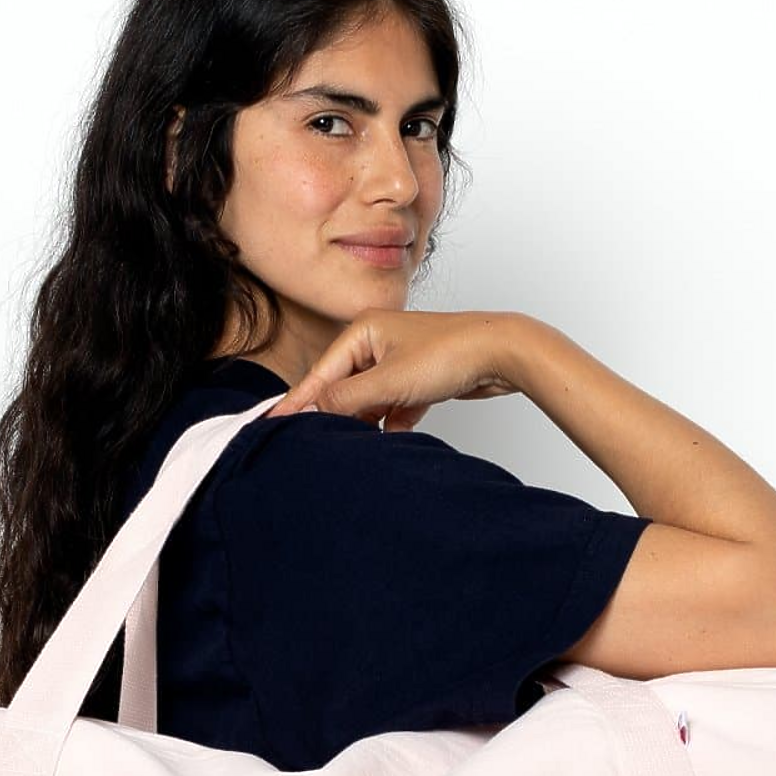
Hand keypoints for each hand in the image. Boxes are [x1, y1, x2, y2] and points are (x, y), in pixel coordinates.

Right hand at [265, 310, 531, 431]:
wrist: (502, 354)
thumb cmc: (450, 353)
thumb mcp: (389, 381)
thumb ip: (348, 399)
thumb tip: (314, 410)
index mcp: (363, 330)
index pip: (322, 373)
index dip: (298, 402)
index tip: (273, 423)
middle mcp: (378, 341)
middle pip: (344, 388)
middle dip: (338, 416)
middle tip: (318, 445)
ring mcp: (399, 361)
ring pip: (369, 401)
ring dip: (368, 422)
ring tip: (359, 445)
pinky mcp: (418, 381)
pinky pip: (394, 408)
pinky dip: (393, 423)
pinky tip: (394, 438)